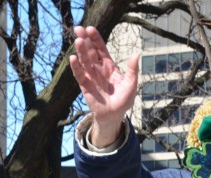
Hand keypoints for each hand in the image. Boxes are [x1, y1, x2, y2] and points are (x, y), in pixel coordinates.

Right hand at [69, 26, 139, 146]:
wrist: (114, 115)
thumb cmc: (124, 100)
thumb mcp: (131, 84)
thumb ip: (133, 69)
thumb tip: (137, 54)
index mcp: (109, 66)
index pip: (101, 49)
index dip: (95, 39)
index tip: (90, 29)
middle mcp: (98, 69)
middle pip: (90, 52)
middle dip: (85, 40)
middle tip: (79, 28)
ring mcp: (90, 76)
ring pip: (84, 61)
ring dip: (80, 50)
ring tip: (78, 40)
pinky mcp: (85, 85)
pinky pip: (79, 74)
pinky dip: (76, 66)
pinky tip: (73, 58)